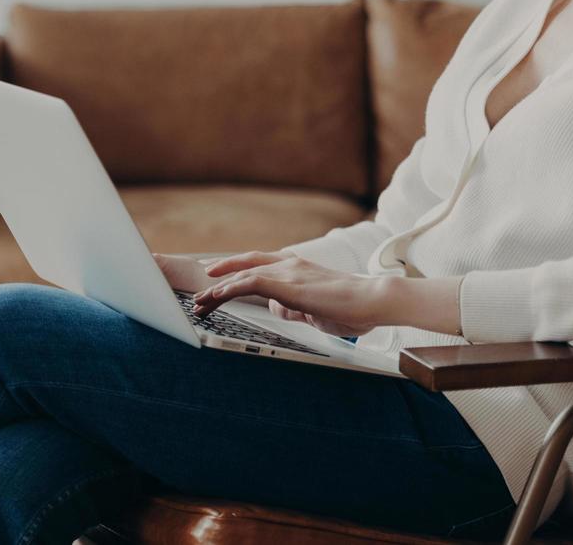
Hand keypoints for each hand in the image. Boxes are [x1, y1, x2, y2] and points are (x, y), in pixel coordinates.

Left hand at [187, 250, 386, 337]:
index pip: (259, 264)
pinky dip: (229, 288)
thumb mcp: (316, 308)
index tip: (218, 279)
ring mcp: (288, 271)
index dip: (236, 270)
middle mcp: (290, 264)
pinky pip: (250, 283)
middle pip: (246, 265)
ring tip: (199, 302)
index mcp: (298, 267)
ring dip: (217, 289)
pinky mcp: (288, 284)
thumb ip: (297, 306)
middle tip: (201, 289)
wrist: (373, 300)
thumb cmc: (352, 307)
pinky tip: (215, 296)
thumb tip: (281, 309)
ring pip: (243, 274)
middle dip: (221, 275)